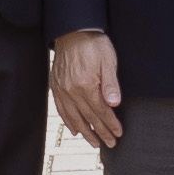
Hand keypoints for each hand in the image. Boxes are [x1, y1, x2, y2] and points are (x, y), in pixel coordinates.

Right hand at [49, 30, 123, 149]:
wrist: (72, 30)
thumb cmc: (93, 43)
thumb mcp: (108, 60)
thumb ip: (111, 83)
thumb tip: (114, 104)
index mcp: (86, 85)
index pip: (101, 111)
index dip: (110, 124)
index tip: (118, 133)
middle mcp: (72, 91)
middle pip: (88, 117)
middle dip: (101, 132)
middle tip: (110, 144)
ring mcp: (62, 89)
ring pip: (74, 118)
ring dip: (85, 132)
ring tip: (94, 142)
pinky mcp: (56, 86)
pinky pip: (61, 109)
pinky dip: (68, 122)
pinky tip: (74, 130)